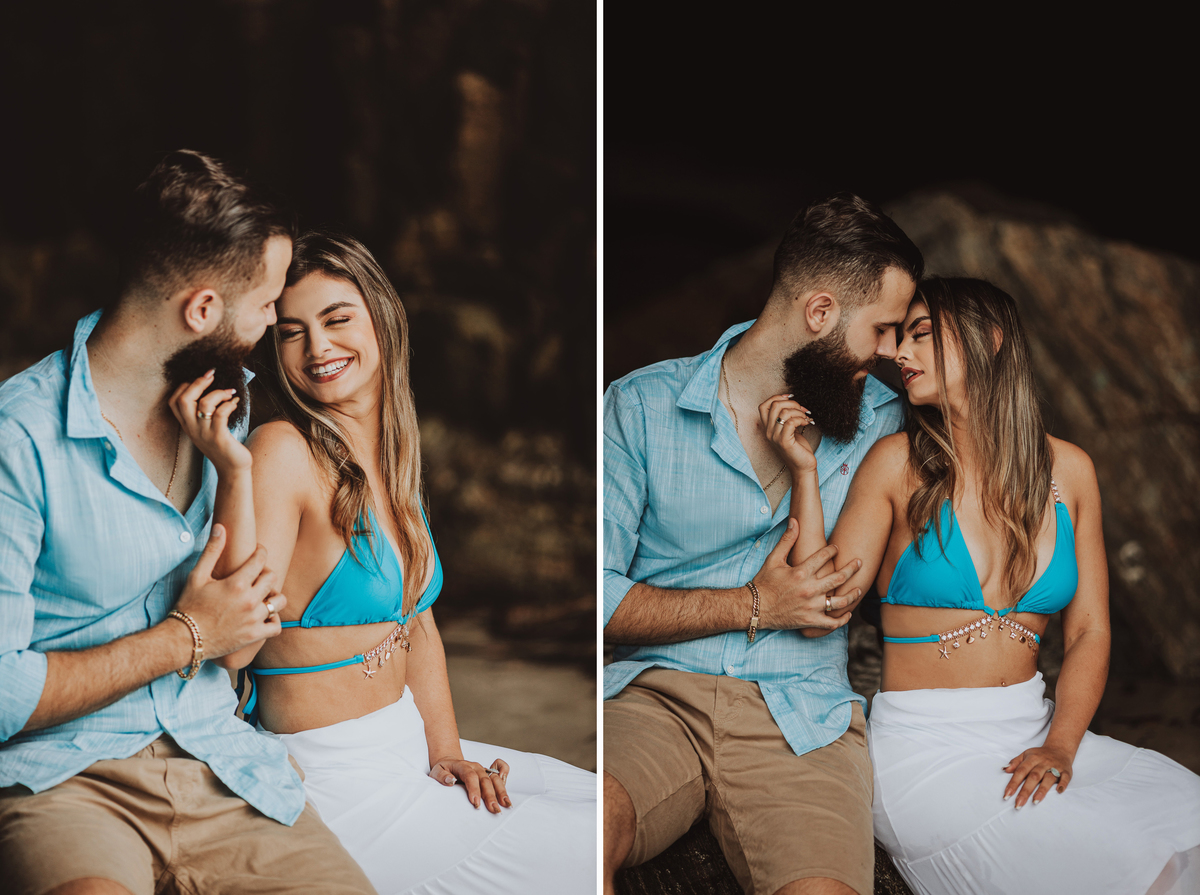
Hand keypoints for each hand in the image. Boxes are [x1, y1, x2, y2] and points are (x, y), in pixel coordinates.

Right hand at [168, 370, 249, 474]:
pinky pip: (220, 414)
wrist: (232, 469)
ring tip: (230, 392)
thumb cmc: (223, 445)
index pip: (173, 401)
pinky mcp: (219, 437)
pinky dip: (228, 404)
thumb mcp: (207, 429)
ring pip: (203, 404)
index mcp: (187, 425)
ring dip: (218, 392)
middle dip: (197, 382)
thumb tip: (213, 389)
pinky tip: (235, 402)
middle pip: (183, 399)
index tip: (200, 379)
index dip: (184, 386)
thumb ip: (204, 413)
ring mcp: (204, 433)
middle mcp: (192, 428)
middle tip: (212, 375)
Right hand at [173, 525, 285, 658]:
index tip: (256, 553)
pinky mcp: (254, 636)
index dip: (260, 552)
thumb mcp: (197, 576)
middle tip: (256, 576)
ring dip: (273, 597)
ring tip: (262, 596)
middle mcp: (249, 600)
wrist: (184, 639)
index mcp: (237, 583)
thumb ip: (212, 551)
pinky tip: (263, 616)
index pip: (261, 559)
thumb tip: (221, 527)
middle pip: (273, 578)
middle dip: (266, 573)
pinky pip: (276, 626)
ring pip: (280, 601)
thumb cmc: (189, 605)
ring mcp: (253, 619)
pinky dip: (273, 620)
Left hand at [429, 757, 511, 812]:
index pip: (470, 776)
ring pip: (495, 779)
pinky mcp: (488, 774)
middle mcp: (476, 767)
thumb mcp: (436, 772)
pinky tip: (507, 791)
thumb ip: (442, 776)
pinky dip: (506, 779)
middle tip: (494, 809)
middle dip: (491, 795)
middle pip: (485, 780)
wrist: (449, 763)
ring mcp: (484, 770)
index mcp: (463, 766)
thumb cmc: (443, 770)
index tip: (475, 802)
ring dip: (501, 791)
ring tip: (506, 804)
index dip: (474, 789)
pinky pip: (501, 772)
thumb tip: (450, 780)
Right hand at [753, 519, 860, 630]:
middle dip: (852, 568)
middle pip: (839, 577)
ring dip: (853, 594)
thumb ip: (787, 540)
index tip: (836, 548)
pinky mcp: (810, 621)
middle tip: (859, 562)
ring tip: (859, 589)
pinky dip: (842, 619)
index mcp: (801, 572)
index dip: (833, 550)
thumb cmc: (764, 582)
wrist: (754, 607)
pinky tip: (848, 614)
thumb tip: (795, 521)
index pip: (824, 557)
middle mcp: (809, 589)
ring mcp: (811, 606)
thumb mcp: (773, 559)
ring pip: (840, 601)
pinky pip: (832, 622)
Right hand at [758, 394, 815, 473]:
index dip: (776, 397)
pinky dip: (801, 419)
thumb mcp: (789, 429)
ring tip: (806, 417)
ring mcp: (775, 437)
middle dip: (791, 403)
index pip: (763, 406)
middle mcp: (768, 432)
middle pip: (774, 405)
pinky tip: (807, 423)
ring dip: (799, 411)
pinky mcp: (784, 442)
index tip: (790, 398)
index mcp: (767, 428)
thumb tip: (791, 400)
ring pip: (784, 412)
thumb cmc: (798, 448)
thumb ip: (786, 417)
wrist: (803, 467)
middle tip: (802, 409)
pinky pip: (790, 422)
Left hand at [1003, 745, 1073, 807]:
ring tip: (1035, 801)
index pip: (1020, 771)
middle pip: (1033, 777)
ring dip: (1042, 790)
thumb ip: (1015, 762)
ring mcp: (1055, 767)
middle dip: (1025, 791)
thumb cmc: (1040, 755)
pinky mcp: (1066, 771)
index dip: (1013, 783)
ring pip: (1048, 778)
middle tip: (1018, 803)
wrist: (1059, 749)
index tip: (1007, 795)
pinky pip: (1065, 777)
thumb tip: (1005, 769)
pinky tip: (1059, 791)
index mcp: (1032, 759)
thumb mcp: (1026, 754)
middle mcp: (1043, 763)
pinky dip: (1063, 784)